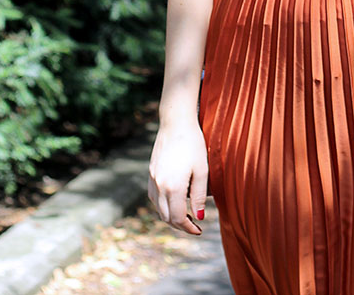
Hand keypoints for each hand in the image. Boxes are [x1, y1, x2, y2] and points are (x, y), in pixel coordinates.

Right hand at [148, 120, 207, 234]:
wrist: (176, 123)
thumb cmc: (193, 144)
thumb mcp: (202, 169)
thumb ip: (199, 195)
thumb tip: (200, 216)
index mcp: (173, 187)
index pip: (178, 218)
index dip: (189, 228)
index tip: (199, 230)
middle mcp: (159, 186)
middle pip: (166, 217)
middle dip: (180, 225)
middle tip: (194, 225)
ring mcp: (152, 179)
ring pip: (158, 208)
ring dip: (170, 216)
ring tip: (185, 215)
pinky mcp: (150, 172)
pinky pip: (154, 196)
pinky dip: (162, 204)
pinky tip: (172, 201)